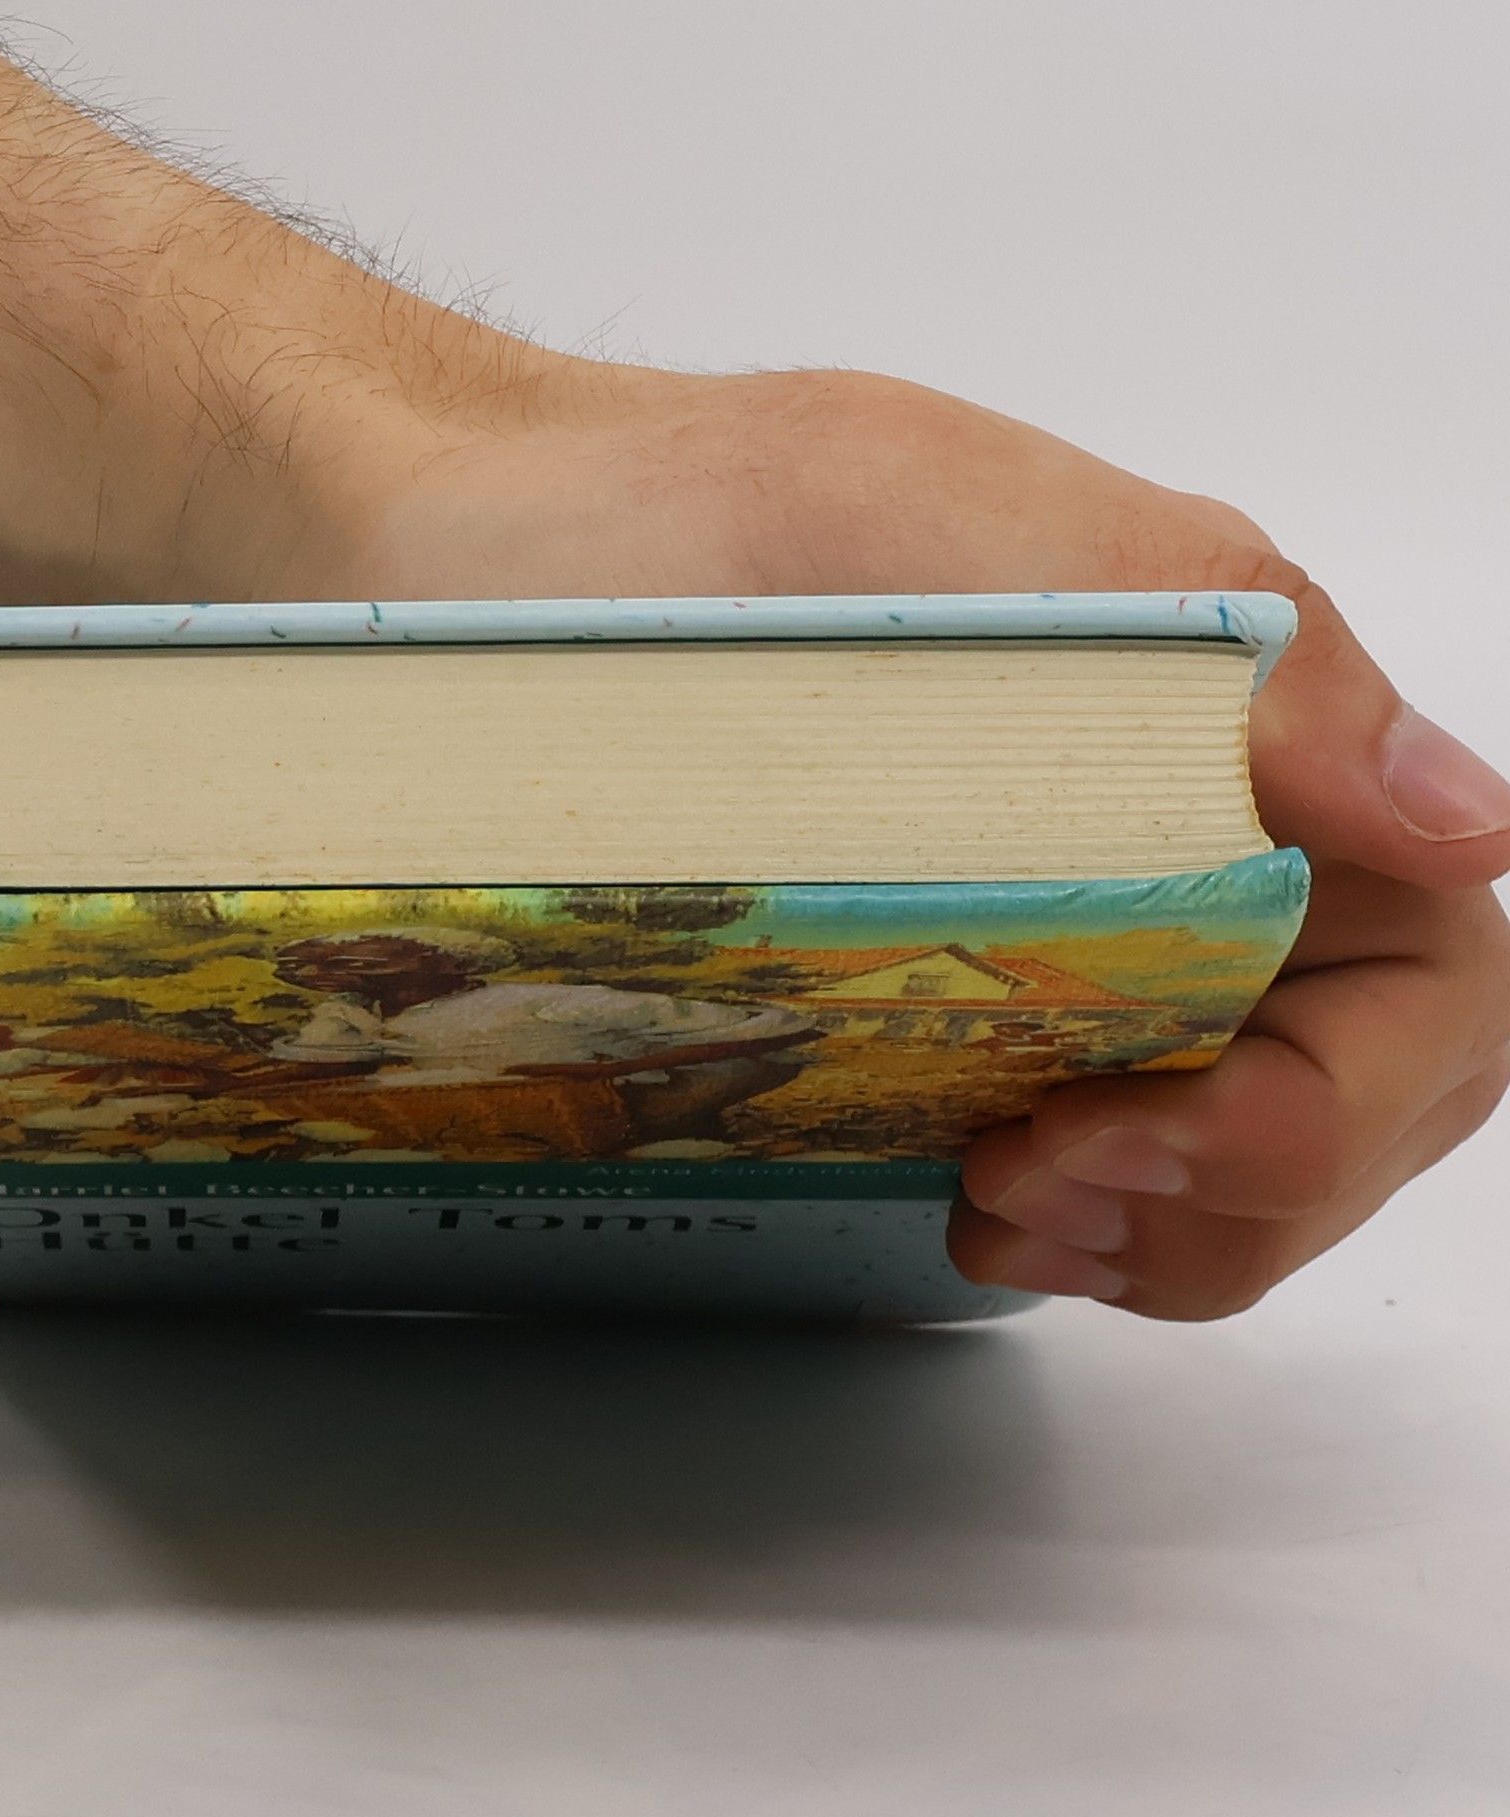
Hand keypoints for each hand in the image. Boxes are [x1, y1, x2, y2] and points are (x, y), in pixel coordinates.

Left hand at [347, 367, 1509, 1316]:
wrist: (476, 561)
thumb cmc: (694, 519)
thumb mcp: (954, 529)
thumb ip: (1229, 653)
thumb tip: (1465, 819)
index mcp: (1230, 730)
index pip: (1423, 972)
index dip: (1334, 1099)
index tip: (1143, 1124)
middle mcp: (1181, 840)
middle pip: (1363, 1090)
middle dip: (1246, 1185)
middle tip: (1036, 1174)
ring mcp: (1072, 934)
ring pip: (1238, 1156)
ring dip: (1160, 1227)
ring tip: (1001, 1196)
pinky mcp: (956, 1001)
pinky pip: (1100, 1162)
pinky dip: (1075, 1224)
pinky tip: (971, 1200)